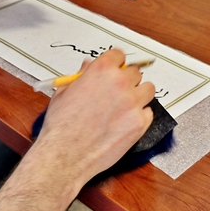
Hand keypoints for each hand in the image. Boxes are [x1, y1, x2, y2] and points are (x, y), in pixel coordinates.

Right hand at [38, 49, 154, 178]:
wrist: (65, 155)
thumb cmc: (61, 126)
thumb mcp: (64, 92)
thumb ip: (80, 76)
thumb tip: (88, 67)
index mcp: (102, 70)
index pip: (119, 55)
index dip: (116, 64)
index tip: (115, 70)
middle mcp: (120, 82)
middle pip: (135, 72)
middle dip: (127, 81)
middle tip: (118, 92)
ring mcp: (132, 102)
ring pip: (148, 90)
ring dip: (139, 95)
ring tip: (126, 106)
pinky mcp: (139, 123)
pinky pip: (148, 113)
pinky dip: (140, 116)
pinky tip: (126, 123)